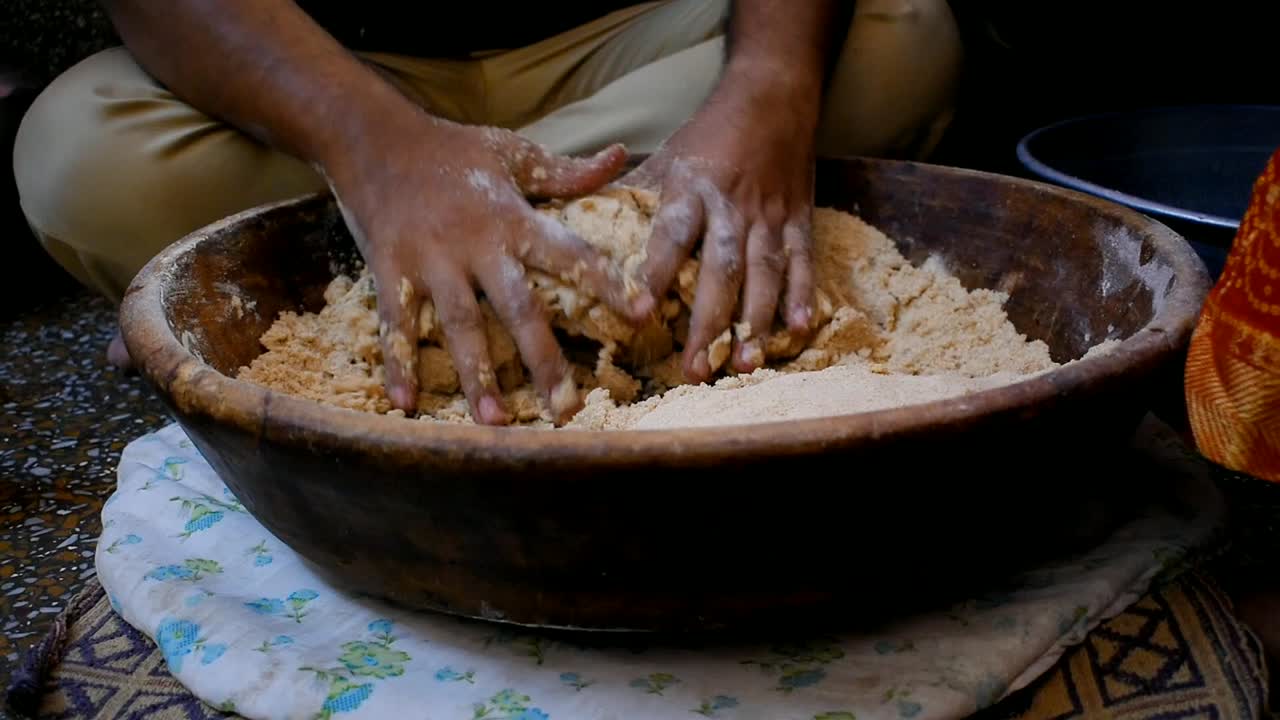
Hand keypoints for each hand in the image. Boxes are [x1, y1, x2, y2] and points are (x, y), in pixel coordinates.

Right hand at [321, 112, 654, 424]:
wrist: (372, 137)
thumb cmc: (452, 148)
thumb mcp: (514, 153)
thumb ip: (568, 171)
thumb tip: (621, 155)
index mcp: (512, 218)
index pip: (569, 254)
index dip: (607, 283)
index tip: (641, 314)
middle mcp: (475, 244)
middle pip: (517, 309)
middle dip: (544, 361)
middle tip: (568, 409)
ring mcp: (430, 261)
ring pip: (460, 326)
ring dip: (477, 376)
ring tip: (496, 420)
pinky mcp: (389, 270)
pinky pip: (394, 325)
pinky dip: (398, 365)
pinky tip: (406, 404)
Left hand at [625, 70, 817, 382]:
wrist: (773, 95)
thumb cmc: (710, 134)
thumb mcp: (666, 156)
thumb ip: (631, 196)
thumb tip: (575, 222)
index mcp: (690, 188)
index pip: (670, 236)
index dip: (654, 275)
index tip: (639, 314)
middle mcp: (731, 206)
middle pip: (719, 270)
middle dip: (707, 323)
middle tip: (693, 370)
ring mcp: (769, 216)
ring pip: (763, 274)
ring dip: (754, 322)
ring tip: (743, 366)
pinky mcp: (799, 220)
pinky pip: (802, 262)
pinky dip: (801, 296)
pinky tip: (796, 330)